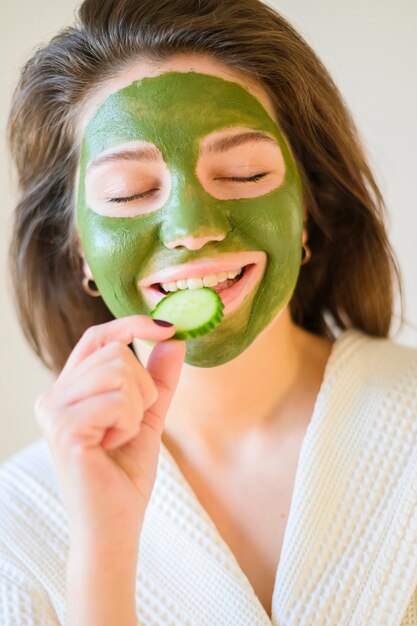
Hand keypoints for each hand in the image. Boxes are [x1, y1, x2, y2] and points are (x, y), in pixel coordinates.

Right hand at [35, 315, 185, 547]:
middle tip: (130, 424)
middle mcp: (53, 395)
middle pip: (116, 353)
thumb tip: (173, 337)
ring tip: (120, 436)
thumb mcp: (148, 414)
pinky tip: (112, 447)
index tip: (167, 327)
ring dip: (137, 407)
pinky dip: (130, 424)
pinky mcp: (64, 428)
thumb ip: (158, 377)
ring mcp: (54, 410)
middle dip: (142, 389)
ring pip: (119, 371)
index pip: (98, 337)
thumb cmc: (125, 472)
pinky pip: (119, 400)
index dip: (131, 324)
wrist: (115, 523)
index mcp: (68, 389)